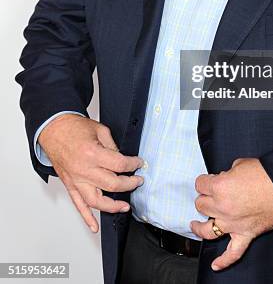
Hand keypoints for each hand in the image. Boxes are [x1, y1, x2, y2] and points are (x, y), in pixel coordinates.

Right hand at [38, 114, 143, 233]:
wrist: (54, 129)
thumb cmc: (74, 127)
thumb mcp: (100, 130)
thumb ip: (112, 146)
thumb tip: (122, 160)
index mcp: (92, 153)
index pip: (119, 164)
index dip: (133, 164)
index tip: (138, 163)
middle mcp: (83, 170)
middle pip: (112, 184)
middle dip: (129, 184)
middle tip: (137, 181)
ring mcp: (75, 180)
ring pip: (96, 201)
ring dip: (112, 206)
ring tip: (125, 206)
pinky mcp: (69, 185)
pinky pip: (78, 205)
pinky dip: (86, 218)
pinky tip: (94, 226)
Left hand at [190, 157, 272, 270]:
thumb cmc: (265, 174)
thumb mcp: (241, 164)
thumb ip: (228, 173)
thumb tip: (225, 178)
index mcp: (219, 187)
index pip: (200, 184)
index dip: (205, 181)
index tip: (209, 180)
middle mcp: (222, 207)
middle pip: (201, 205)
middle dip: (205, 197)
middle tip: (211, 194)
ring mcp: (232, 224)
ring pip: (207, 230)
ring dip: (200, 226)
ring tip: (196, 224)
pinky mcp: (245, 234)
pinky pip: (232, 253)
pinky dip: (224, 261)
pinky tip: (216, 265)